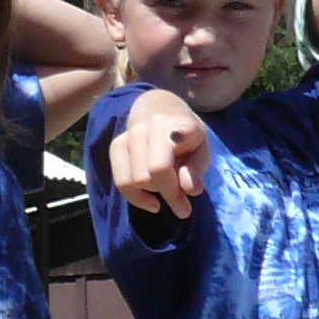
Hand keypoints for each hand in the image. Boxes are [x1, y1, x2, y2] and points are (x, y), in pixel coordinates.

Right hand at [108, 94, 209, 218]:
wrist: (159, 111)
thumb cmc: (186, 140)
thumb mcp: (202, 151)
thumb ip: (197, 169)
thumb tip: (189, 190)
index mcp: (182, 124)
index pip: (182, 134)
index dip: (182, 136)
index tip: (182, 140)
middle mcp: (154, 125)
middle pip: (156, 171)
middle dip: (171, 194)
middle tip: (184, 206)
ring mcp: (132, 133)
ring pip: (138, 180)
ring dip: (155, 193)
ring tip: (168, 192)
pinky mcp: (116, 145)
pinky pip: (122, 182)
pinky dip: (137, 198)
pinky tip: (152, 203)